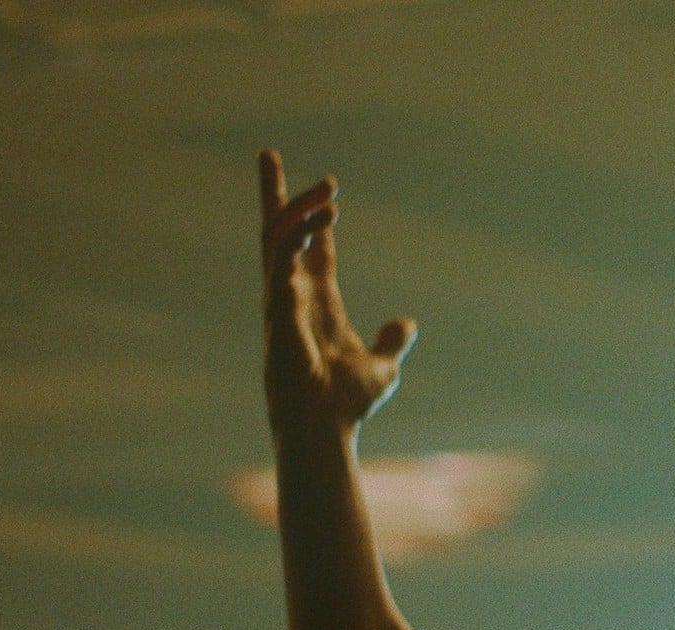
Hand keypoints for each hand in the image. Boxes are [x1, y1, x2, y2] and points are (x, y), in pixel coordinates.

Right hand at [260, 149, 417, 435]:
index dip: (315, 221)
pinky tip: (320, 219)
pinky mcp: (277, 310)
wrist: (325, 429)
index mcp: (316, 303)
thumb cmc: (345, 404)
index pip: (310, 250)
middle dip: (274, 194)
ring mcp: (280, 300)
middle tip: (268, 154)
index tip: (328, 193)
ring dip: (297, 209)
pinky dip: (296, 238)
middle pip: (277, 233)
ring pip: (276, 239)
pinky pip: (279, 263)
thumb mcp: (382, 366)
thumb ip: (392, 343)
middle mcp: (292, 295)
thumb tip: (406, 324)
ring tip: (329, 190)